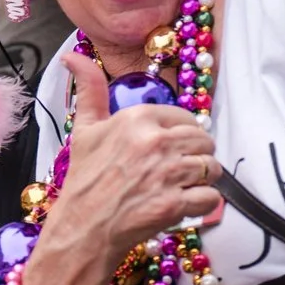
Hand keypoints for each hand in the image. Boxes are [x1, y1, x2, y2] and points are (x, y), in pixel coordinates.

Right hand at [20, 54, 221, 284]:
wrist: (82, 228)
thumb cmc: (84, 179)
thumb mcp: (84, 129)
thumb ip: (89, 89)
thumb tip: (72, 55)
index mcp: (137, 118)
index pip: (185, 118)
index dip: (182, 135)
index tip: (170, 150)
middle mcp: (155, 141)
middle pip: (205, 141)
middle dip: (197, 156)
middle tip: (179, 171)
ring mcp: (166, 174)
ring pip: (211, 168)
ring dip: (202, 180)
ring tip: (182, 187)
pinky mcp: (175, 204)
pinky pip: (211, 198)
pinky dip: (203, 204)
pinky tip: (184, 205)